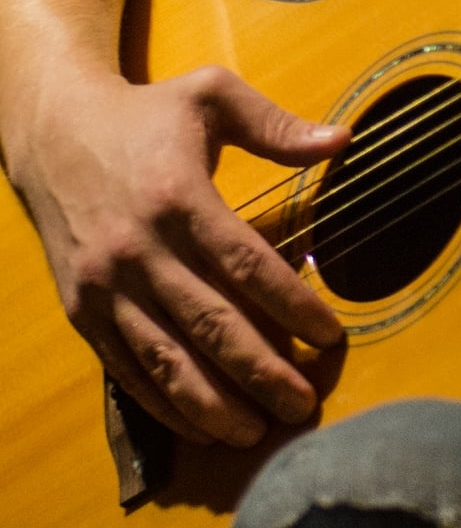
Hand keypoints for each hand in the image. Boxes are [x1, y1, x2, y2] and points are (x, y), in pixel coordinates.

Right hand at [15, 66, 347, 446]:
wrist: (50, 132)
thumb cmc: (146, 113)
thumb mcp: (212, 95)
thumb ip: (277, 125)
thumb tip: (344, 140)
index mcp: (176, 197)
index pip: (246, 264)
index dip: (292, 306)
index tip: (331, 336)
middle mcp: (136, 249)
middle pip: (209, 324)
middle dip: (261, 371)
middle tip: (305, 405)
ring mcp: (104, 286)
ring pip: (165, 358)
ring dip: (213, 403)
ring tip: (259, 432)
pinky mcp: (80, 310)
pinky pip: (126, 367)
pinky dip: (164, 402)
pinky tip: (201, 427)